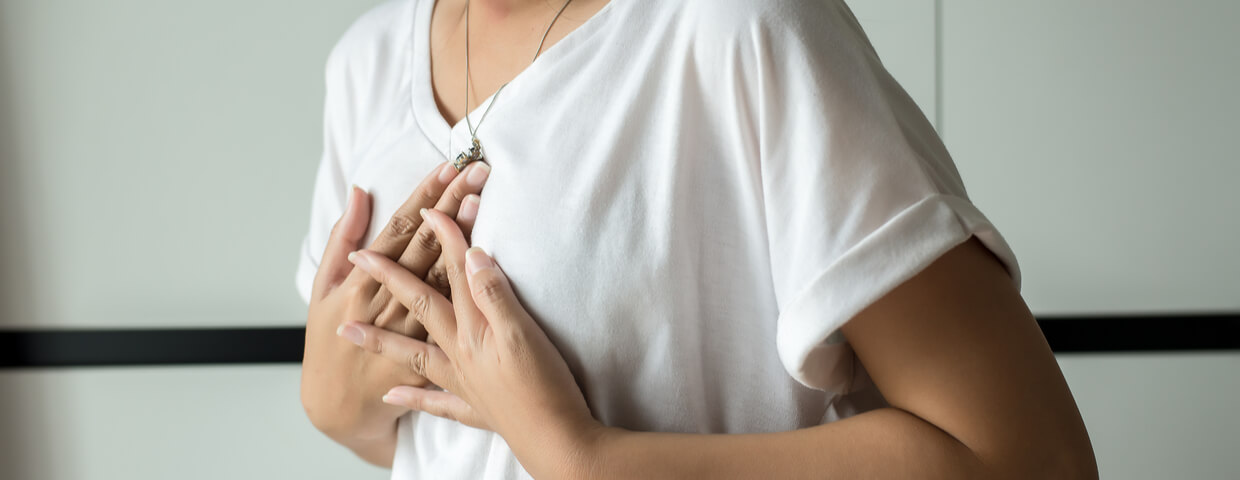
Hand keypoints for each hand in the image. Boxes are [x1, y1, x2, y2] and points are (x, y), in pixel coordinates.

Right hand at [300, 160, 490, 446]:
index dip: (423, 196)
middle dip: (450, 205)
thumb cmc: (328, 341)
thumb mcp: (322, 288)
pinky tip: (485, 266)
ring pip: (440, 277)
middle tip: (477, 172)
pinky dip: (466, 292)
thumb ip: (342, 238)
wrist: (337, 407)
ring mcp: (406, 328)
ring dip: (462, 238)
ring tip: (482, 204)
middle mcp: (383, 301)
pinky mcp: (423, 355)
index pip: (397, 228)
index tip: (447, 167)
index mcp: (358, 281)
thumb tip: (358, 192)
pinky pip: (450, 319)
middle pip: (423, 244)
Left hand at [340, 206, 602, 478]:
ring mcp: (462, 381)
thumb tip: (473, 256)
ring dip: (379, 340)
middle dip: (392, 276)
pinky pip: (434, 402)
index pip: (454, 272)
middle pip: (421, 306)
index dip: (444, 237)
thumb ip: (495, 294)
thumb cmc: (543, 387)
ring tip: (345, 331)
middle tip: (360, 256)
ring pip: (412, 354)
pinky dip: (411, 398)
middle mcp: (460, 352)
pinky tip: (392, 394)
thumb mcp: (522, 334)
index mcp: (474, 330)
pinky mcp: (475, 408)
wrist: (554, 441)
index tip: (429, 208)